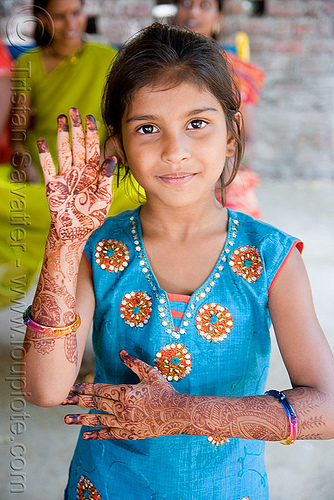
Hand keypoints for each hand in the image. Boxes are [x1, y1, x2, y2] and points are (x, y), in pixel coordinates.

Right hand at [38, 108, 114, 241]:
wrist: (76, 232)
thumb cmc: (92, 216)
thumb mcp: (104, 197)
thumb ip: (106, 178)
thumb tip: (112, 158)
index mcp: (93, 173)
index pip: (93, 148)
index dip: (92, 134)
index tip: (92, 118)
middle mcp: (79, 171)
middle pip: (78, 145)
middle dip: (77, 128)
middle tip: (75, 110)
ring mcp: (65, 176)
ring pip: (64, 151)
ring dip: (63, 135)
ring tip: (62, 118)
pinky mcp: (53, 185)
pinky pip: (48, 167)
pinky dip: (45, 154)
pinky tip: (43, 141)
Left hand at [63, 351, 188, 439]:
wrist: (177, 414)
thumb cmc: (165, 391)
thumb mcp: (151, 374)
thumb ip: (134, 363)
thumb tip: (121, 353)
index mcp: (125, 392)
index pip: (98, 390)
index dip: (83, 388)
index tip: (70, 388)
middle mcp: (121, 408)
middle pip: (94, 404)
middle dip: (76, 401)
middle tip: (60, 400)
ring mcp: (124, 423)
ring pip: (97, 420)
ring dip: (80, 420)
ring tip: (66, 419)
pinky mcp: (128, 433)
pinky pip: (108, 434)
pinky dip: (96, 434)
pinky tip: (85, 435)